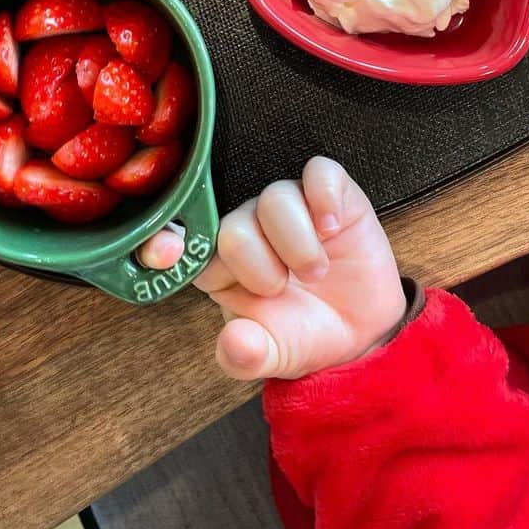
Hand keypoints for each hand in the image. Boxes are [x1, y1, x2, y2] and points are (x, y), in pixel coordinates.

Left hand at [141, 157, 405, 379]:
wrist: (362, 329)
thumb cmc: (305, 333)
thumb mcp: (274, 356)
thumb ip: (246, 355)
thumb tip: (234, 344)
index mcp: (221, 265)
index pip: (185, 244)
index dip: (168, 241)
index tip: (166, 252)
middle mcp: (249, 227)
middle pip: (234, 227)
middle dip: (261, 268)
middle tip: (285, 289)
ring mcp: (289, 206)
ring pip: (275, 199)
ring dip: (298, 243)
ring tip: (316, 272)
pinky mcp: (328, 192)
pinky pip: (319, 173)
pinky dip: (324, 198)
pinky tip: (333, 228)